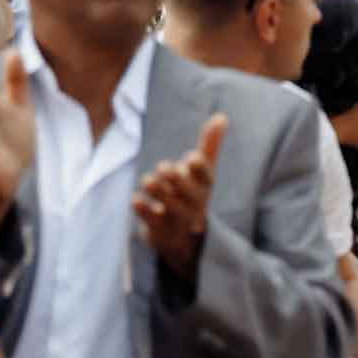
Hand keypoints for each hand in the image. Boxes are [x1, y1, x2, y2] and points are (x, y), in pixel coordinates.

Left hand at [133, 114, 224, 277]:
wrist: (184, 241)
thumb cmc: (192, 196)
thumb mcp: (203, 173)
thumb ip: (210, 145)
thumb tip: (222, 116)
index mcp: (205, 188)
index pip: (207, 179)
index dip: (200, 169)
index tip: (192, 158)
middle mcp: (194, 205)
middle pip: (191, 195)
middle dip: (178, 182)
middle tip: (164, 168)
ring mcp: (178, 221)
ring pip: (172, 208)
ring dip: (160, 194)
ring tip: (148, 180)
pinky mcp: (160, 233)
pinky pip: (152, 223)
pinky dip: (144, 211)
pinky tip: (135, 200)